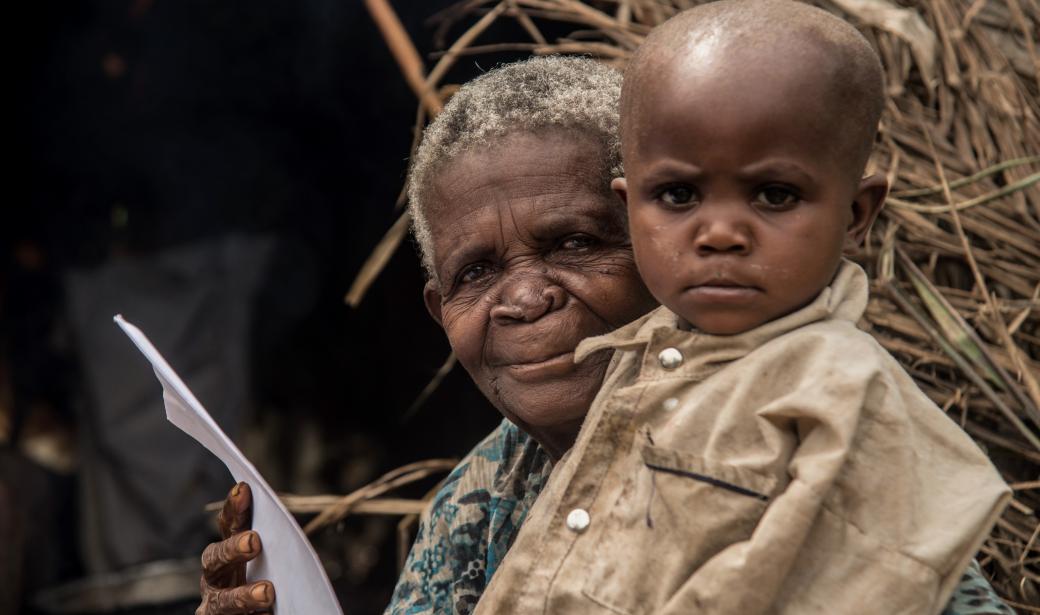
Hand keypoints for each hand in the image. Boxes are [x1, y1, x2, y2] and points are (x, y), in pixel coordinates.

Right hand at [197, 482, 275, 613]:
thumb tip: (289, 528)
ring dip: (243, 595)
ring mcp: (213, 606)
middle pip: (214, 559)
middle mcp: (215, 577)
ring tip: (267, 593)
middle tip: (254, 541)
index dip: (233, 508)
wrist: (260, 614)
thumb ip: (276, 546)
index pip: (228, 526)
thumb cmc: (270, 589)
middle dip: (232, 548)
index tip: (244, 489)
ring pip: (221, 600)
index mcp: (228, 554)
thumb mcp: (273, 564)